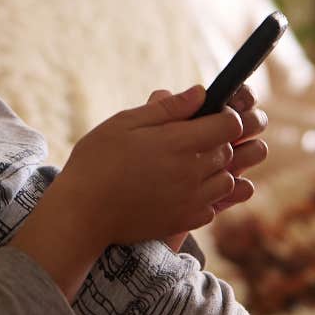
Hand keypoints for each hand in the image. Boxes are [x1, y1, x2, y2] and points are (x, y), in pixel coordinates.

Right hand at [56, 84, 244, 250]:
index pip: (231, 124)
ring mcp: (191, 200)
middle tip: (183, 140)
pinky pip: (212, 206)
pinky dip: (203, 196)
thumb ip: (165, 108)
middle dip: (215, 141)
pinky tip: (177, 190)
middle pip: (229, 151)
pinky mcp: (185, 221)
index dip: (224, 115)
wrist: (83, 212)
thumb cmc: (96, 161)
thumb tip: (200, 92)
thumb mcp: (123, 124)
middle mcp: (192, 172)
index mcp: (178, 142)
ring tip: (182, 165)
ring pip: (227, 180)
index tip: (205, 116)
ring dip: (213, 170)